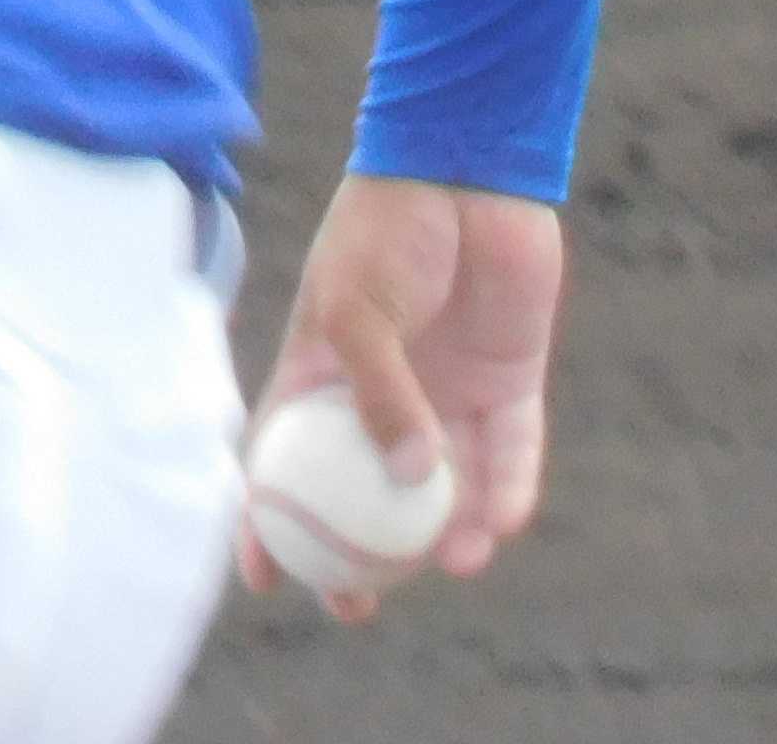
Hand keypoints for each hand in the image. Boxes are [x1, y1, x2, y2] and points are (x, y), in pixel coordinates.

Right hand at [237, 172, 564, 621]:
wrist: (465, 171)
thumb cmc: (385, 230)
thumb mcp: (358, 310)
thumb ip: (382, 394)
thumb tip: (411, 479)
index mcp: (322, 373)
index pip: (285, 459)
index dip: (267, 518)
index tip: (265, 577)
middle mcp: (385, 395)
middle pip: (367, 495)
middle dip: (363, 557)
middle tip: (363, 604)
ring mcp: (447, 393)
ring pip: (447, 487)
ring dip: (448, 531)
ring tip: (455, 556)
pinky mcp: (508, 385)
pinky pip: (511, 453)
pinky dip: (508, 489)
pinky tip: (503, 517)